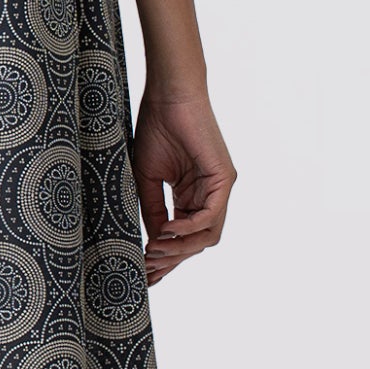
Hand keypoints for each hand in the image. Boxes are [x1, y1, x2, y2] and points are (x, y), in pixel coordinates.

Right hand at [131, 87, 236, 281]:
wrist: (168, 96)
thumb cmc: (156, 129)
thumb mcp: (148, 179)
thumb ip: (154, 211)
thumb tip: (155, 243)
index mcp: (192, 196)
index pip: (185, 238)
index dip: (167, 258)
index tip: (145, 272)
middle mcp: (210, 195)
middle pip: (198, 242)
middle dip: (173, 259)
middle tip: (148, 267)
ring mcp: (219, 188)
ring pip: (208, 234)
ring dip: (181, 248)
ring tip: (154, 250)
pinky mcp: (224, 178)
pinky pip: (211, 214)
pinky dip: (190, 227)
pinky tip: (168, 230)